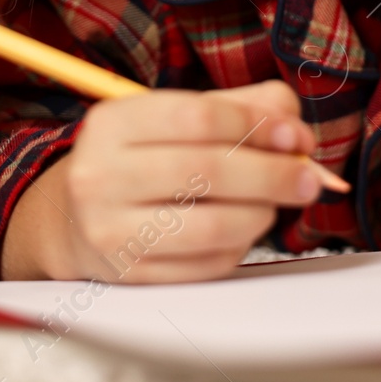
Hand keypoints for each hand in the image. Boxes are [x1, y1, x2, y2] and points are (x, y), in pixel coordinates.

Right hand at [0, 81, 323, 282]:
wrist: (71, 220)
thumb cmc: (137, 160)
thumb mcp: (172, 117)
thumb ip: (237, 106)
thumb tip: (292, 122)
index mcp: (112, 123)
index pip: (200, 117)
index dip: (259, 125)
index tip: (296, 136)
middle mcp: (101, 175)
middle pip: (208, 171)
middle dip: (273, 174)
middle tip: (310, 178)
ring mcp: (112, 230)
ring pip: (213, 224)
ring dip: (261, 213)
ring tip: (272, 204)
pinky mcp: (131, 275)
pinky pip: (207, 264)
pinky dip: (239, 246)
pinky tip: (240, 230)